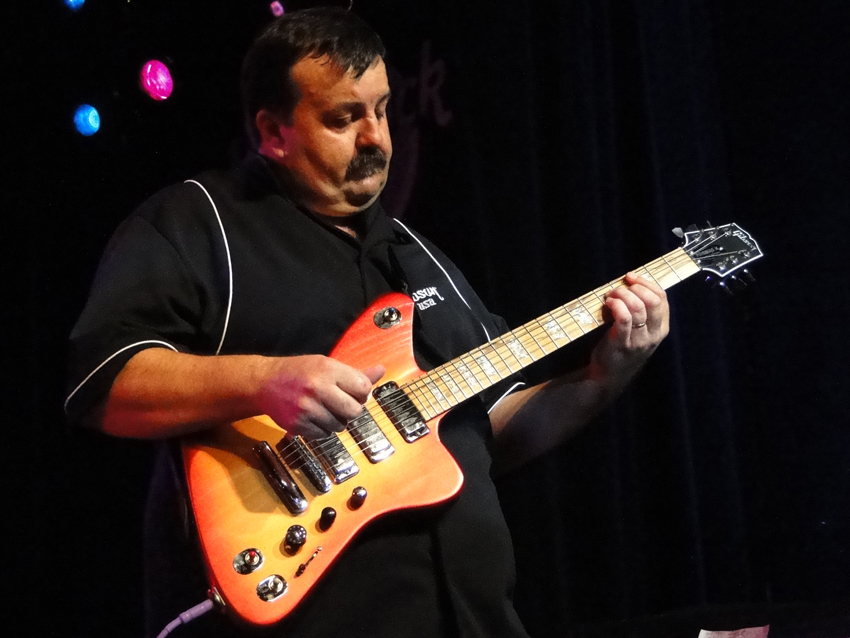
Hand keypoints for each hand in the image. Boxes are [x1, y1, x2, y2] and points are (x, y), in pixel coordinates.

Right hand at [256, 355, 384, 438]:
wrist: (265, 383)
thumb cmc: (301, 372)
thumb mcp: (327, 365)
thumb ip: (355, 373)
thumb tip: (381, 370)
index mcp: (327, 370)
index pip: (363, 389)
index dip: (362, 393)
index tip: (354, 391)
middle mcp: (317, 388)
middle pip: (355, 411)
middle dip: (352, 410)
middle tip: (341, 403)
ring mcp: (306, 409)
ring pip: (340, 426)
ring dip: (337, 421)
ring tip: (325, 409)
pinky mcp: (297, 425)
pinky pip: (324, 435)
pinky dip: (323, 429)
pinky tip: (314, 417)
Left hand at [591, 272, 669, 381]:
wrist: (608, 377)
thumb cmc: (622, 349)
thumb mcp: (640, 332)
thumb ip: (641, 312)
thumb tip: (631, 284)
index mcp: (661, 328)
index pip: (662, 298)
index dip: (647, 283)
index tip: (631, 277)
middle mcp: (654, 335)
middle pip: (653, 301)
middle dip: (635, 287)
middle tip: (619, 287)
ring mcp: (639, 340)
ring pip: (638, 307)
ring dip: (623, 294)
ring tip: (611, 295)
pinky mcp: (622, 343)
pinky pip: (624, 318)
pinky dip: (616, 305)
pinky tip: (608, 303)